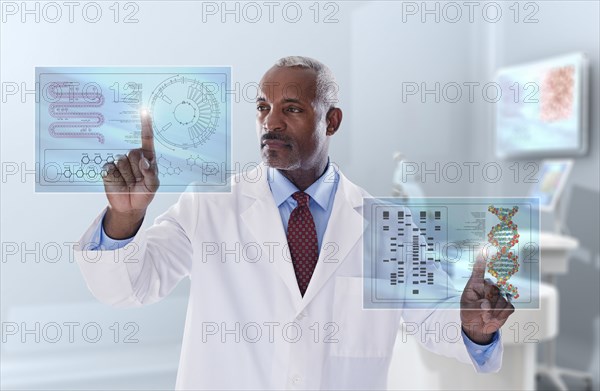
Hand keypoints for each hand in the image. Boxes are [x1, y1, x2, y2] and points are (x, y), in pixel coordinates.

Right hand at [101, 110, 159, 237]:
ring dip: (126, 176)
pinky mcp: (108, 169)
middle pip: (133, 153)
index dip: (145, 125)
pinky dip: (115, 177)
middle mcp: (132, 156)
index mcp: (147, 156)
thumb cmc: (144, 193)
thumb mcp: (153, 185)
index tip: (144, 111)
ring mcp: (119, 162)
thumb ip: (151, 173)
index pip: (146, 139)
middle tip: (137, 180)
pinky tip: (119, 183)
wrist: (129, 206)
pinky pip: (110, 168)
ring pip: (121, 161)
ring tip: (129, 183)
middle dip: (136, 168)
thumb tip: (144, 161)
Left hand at [460, 254, 514, 343]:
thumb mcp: (468, 310)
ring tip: (486, 315)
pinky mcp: (506, 304)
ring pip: (501, 300)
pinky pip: (508, 307)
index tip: (485, 249)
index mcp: (476, 284)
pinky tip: (494, 316)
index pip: (479, 270)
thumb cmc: (469, 313)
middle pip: (494, 288)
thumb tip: (486, 304)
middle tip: (482, 311)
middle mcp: (489, 287)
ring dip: (493, 311)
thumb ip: (476, 307)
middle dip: (489, 301)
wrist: (478, 328)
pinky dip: (501, 315)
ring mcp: (499, 295)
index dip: (482, 260)